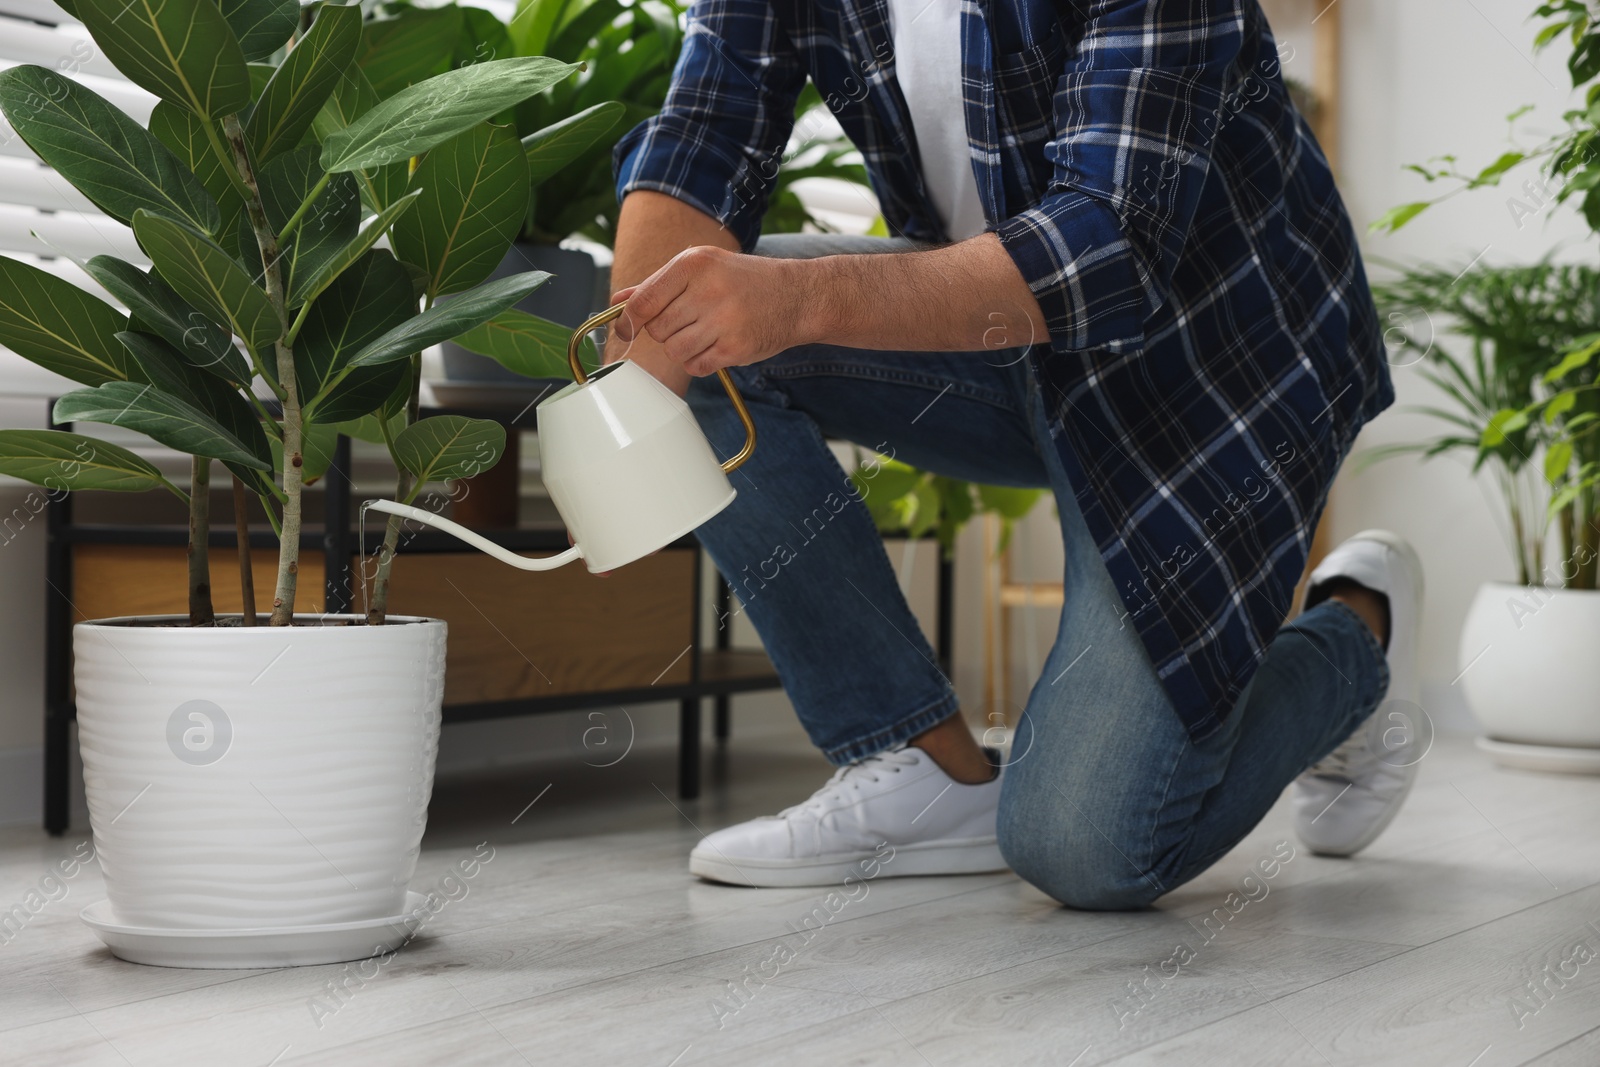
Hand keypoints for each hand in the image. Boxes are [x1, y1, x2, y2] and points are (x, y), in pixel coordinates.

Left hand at [611, 246, 815, 376]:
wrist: (797, 296)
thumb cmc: (744, 281)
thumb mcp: (702, 268)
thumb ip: (658, 284)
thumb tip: (619, 301)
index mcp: (694, 264)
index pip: (643, 301)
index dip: (629, 320)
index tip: (626, 328)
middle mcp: (708, 290)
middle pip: (658, 329)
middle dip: (668, 331)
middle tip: (690, 320)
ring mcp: (723, 321)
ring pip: (675, 351)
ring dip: (684, 348)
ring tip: (705, 333)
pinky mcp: (736, 348)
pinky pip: (696, 366)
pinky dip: (700, 362)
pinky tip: (717, 345)